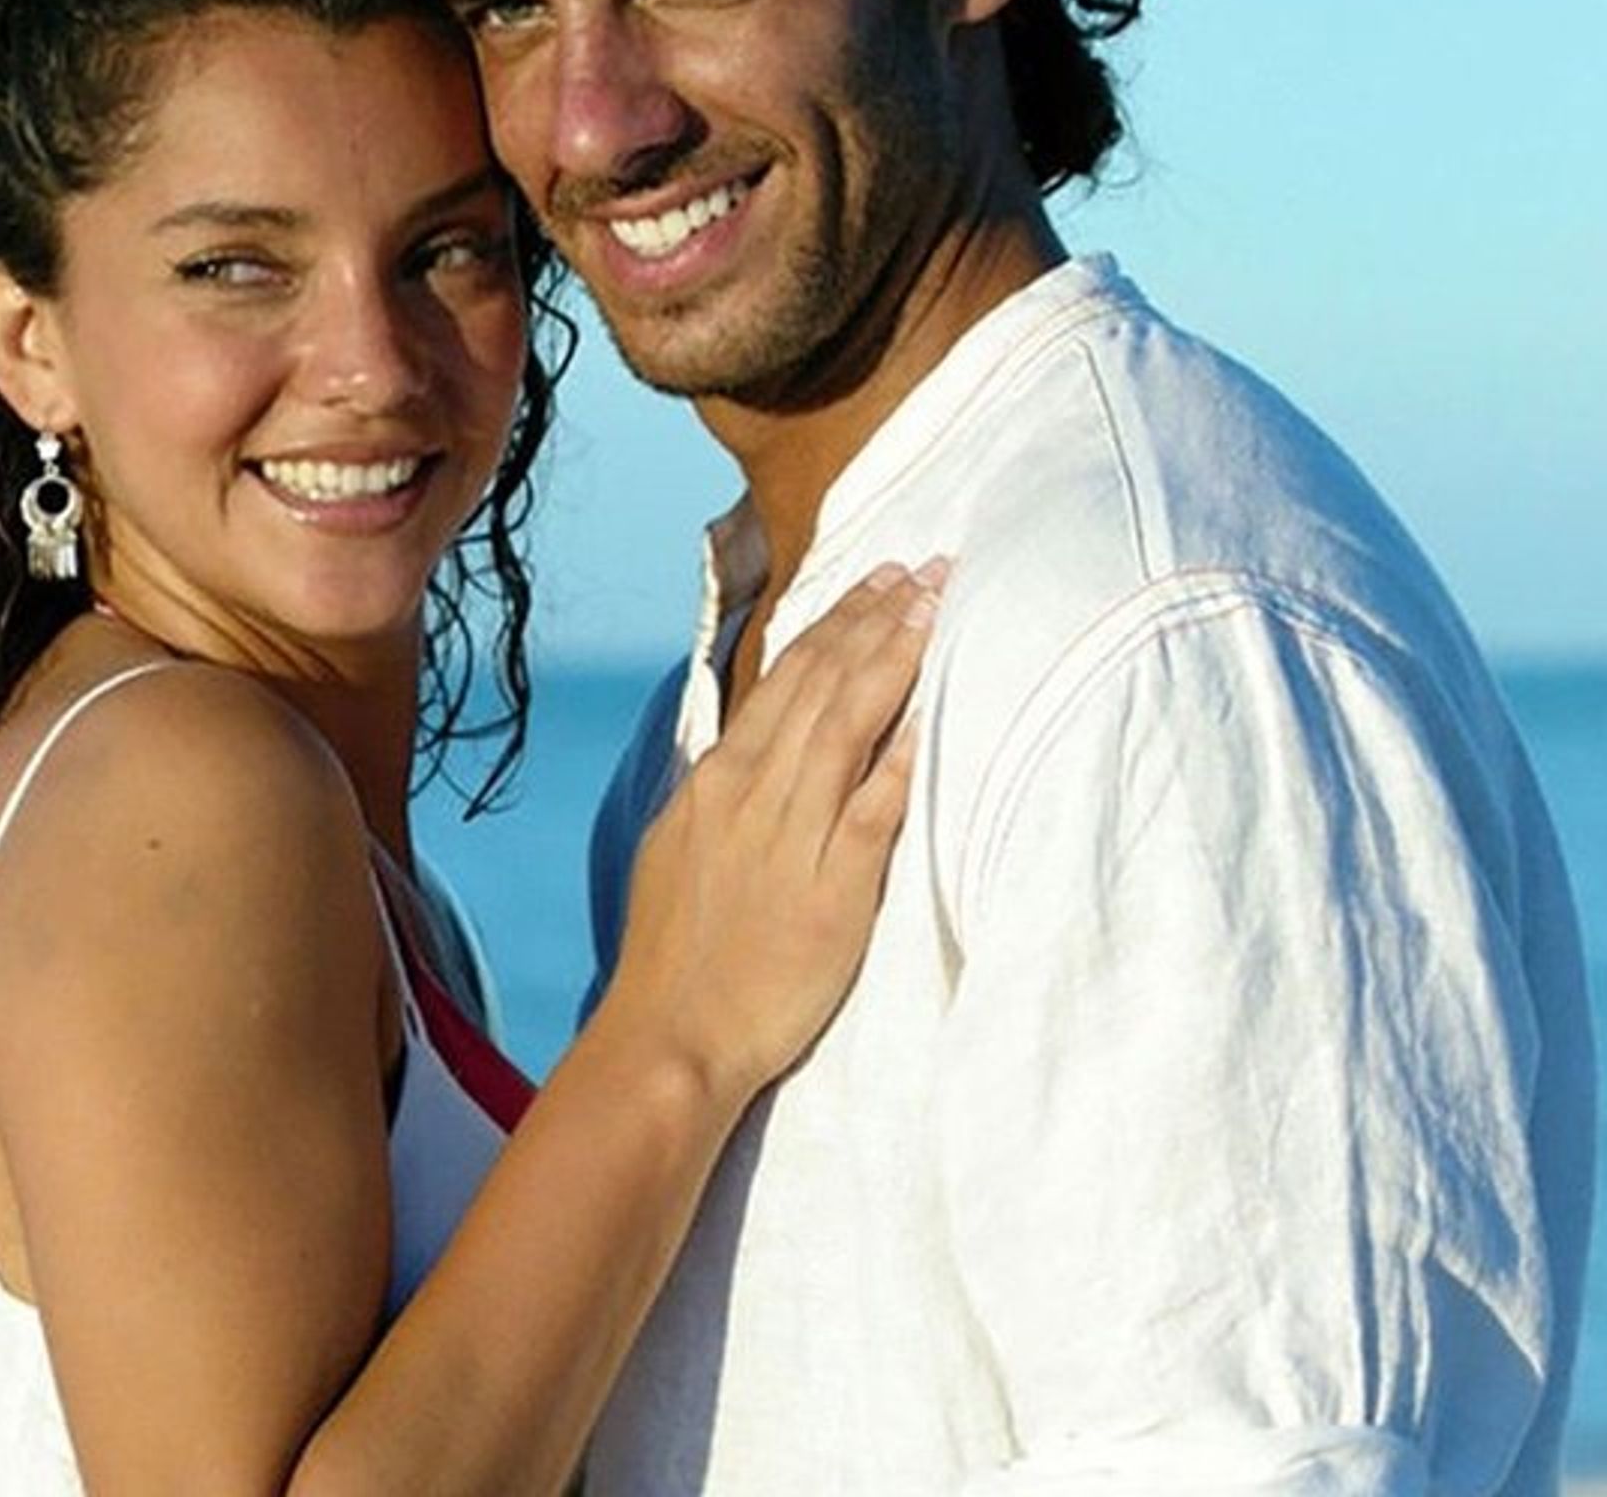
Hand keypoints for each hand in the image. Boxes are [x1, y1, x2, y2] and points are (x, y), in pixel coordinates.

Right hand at [598, 560, 942, 1106]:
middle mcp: (750, 795)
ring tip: (935, 609)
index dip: (837, 626)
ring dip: (894, 661)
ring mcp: (788, 837)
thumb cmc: (678, 957)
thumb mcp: (681, 852)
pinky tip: (932, 715)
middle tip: (924, 572)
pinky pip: (872, 809)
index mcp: (715, 784)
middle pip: (820, 686)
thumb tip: (750, 757)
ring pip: (846, 726)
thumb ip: (723, 801)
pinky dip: (901, 759)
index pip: (783, 681)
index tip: (878, 584)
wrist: (671, 1034)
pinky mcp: (831, 889)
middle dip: (874, 620)